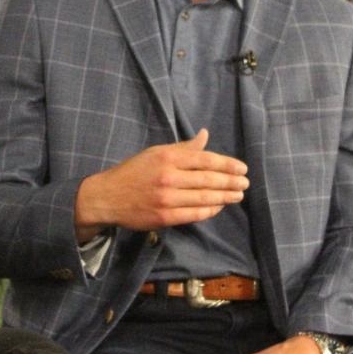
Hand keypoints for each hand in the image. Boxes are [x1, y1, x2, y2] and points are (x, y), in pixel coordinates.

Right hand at [74, 129, 249, 240]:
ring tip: (238, 195)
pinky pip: (194, 214)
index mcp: (167, 157)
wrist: (107, 197)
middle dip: (231, 182)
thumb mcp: (156, 153)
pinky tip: (218, 207)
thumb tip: (205, 135)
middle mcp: (168, 177)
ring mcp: (166, 199)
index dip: (227, 164)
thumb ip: (183, 148)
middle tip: (245, 183)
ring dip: (225, 197)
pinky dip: (210, 210)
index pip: (205, 160)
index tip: (242, 168)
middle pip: (208, 180)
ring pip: (204, 198)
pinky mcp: (164, 217)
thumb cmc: (133, 172)